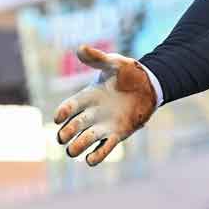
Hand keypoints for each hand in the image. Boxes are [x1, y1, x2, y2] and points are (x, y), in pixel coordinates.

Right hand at [53, 45, 157, 165]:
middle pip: (73, 126)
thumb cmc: (130, 72)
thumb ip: (98, 59)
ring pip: (84, 140)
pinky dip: (96, 156)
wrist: (150, 86)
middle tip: (63, 137)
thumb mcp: (114, 63)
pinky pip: (104, 149)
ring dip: (77, 146)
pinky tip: (90, 160)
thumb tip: (80, 49)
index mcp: (88, 96)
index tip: (58, 117)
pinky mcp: (116, 135)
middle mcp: (92, 113)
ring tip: (72, 150)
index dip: (62, 113)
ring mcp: (103, 125)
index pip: (69, 106)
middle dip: (65, 133)